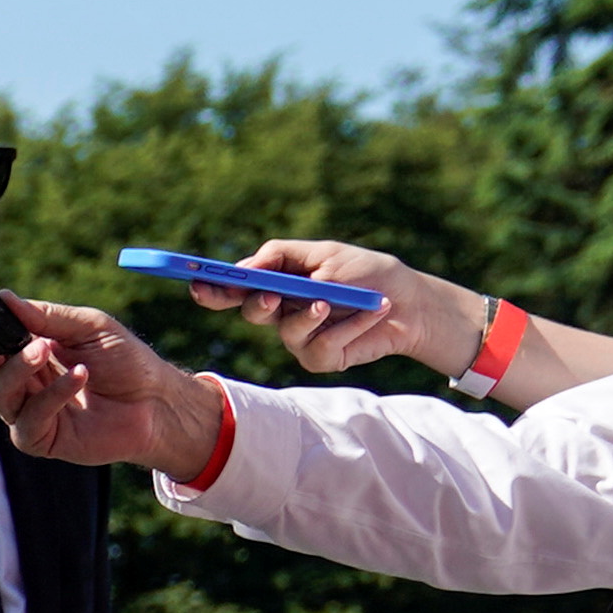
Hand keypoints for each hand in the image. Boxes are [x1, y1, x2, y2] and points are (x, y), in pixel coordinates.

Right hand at [0, 299, 231, 484]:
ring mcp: (27, 411)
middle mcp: (19, 380)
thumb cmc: (125, 360)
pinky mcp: (40, 439)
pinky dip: (51, 395)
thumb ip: (45, 316)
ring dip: (18, 368)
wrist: (158, 401)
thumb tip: (2, 298)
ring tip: (46, 350)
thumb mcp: (88, 326)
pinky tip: (79, 376)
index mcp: (24, 349)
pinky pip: (29, 419)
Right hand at [216, 237, 462, 379]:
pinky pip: (320, 346)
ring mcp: (300, 338)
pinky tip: (372, 313)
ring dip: (310, 314)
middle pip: (252, 312)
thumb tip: (247, 266)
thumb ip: (283, 256)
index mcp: (279, 284)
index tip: (199, 283)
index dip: (214, 288)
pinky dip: (347, 327)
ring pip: (286, 330)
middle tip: (271, 296)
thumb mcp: (327, 254)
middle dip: (257, 304)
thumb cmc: (370, 274)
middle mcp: (283, 312)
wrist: (413, 304)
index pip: (237, 288)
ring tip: (335, 301)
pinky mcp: (321, 358)